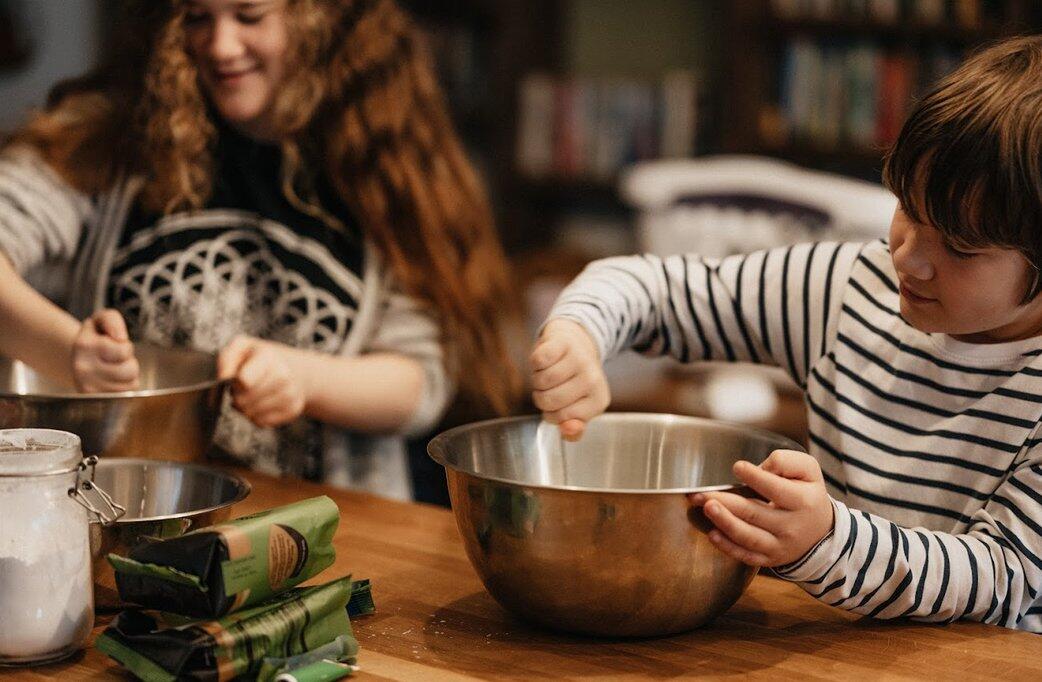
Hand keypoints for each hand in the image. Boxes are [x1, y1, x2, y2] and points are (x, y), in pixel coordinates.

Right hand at [71, 309, 139, 391]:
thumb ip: (112, 320)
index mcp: (84, 346)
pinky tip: (113, 381)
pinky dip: (125, 387)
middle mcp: (83, 369)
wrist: (78, 359)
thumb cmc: (96, 338)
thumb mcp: (101, 320)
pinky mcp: (96, 400)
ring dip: (128, 376)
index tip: (113, 344)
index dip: (125, 346)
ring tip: (114, 369)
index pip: (124, 351)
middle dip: (129, 362)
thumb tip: (120, 338)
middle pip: (130, 370)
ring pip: (131, 383)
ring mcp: (88, 388)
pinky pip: (127, 395)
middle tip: (116, 359)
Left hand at [217, 336, 306, 427]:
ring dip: (245, 408)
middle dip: (237, 397)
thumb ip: (227, 359)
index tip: (237, 379)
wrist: (297, 370)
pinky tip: (260, 404)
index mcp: (269, 358)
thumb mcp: (242, 347)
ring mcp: (290, 394)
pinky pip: (262, 422)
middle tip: (241, 389)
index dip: (235, 383)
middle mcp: (283, 376)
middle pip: (244, 401)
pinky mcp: (292, 410)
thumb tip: (223, 378)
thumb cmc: (263, 359)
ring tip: (250, 395)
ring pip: (251, 414)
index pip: (244, 381)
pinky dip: (256, 416)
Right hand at [529, 318, 609, 440]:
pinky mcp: (564, 342)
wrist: (575, 344)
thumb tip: (567, 429)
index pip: (561, 418)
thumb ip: (573, 430)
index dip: (551, 414)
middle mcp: (593, 379)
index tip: (558, 404)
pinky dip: (535, 363)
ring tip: (548, 374)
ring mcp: (579, 359)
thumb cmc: (573, 381)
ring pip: (541, 381)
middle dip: (541, 397)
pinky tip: (545, 361)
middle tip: (550, 388)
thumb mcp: (578, 409)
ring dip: (537, 380)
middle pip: (549, 400)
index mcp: (599, 401)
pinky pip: (537, 361)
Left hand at [688, 450, 834, 566]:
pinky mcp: (768, 559)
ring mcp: (779, 546)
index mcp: (803, 501)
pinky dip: (728, 547)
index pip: (776, 489)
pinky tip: (712, 534)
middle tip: (702, 493)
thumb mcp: (808, 471)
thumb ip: (786, 462)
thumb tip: (761, 467)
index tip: (737, 467)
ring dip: (724, 522)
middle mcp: (791, 527)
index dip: (756, 478)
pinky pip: (746, 556)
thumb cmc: (807, 494)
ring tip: (707, 508)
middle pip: (755, 514)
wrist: (821, 532)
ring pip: (748, 537)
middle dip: (727, 502)